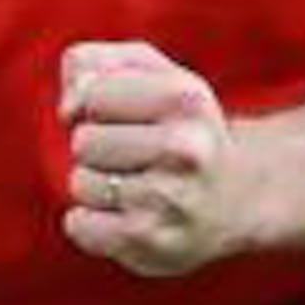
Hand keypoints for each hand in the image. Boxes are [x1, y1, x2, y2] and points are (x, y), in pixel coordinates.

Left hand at [60, 41, 250, 274]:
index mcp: (186, 98)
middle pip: (83, 141)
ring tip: (136, 188)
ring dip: (96, 187)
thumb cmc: (178, 129)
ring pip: (80, 183)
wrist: (236, 200)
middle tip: (135, 157)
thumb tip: (68, 109)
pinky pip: (79, 225)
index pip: (93, 93)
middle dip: (97, 149)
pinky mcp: (149, 241)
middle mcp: (185, 148)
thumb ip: (96, 63)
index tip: (126, 117)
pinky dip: (91, 224)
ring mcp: (169, 198)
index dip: (97, 105)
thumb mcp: (152, 75)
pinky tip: (125, 218)